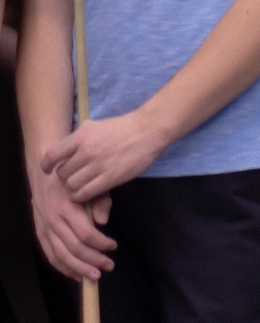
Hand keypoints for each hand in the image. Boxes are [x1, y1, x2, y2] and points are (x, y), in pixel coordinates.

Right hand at [28, 162, 114, 281]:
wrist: (45, 174)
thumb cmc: (74, 180)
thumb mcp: (92, 184)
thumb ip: (101, 201)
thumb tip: (103, 221)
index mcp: (67, 207)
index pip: (85, 233)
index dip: (101, 243)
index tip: (113, 246)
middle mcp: (53, 220)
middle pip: (73, 248)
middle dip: (93, 260)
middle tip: (109, 266)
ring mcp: (44, 228)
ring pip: (60, 255)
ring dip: (79, 269)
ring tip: (95, 276)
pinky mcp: (40, 233)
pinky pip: (50, 254)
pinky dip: (63, 267)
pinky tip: (76, 275)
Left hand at [41, 108, 169, 205]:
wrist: (148, 130)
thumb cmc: (123, 127)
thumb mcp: (95, 126)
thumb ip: (78, 138)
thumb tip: (65, 150)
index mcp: (81, 136)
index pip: (52, 155)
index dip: (46, 166)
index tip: (48, 170)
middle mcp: (86, 151)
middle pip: (62, 173)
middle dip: (64, 177)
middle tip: (72, 178)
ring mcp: (98, 165)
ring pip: (71, 185)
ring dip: (73, 188)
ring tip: (80, 186)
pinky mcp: (110, 178)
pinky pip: (85, 193)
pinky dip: (81, 196)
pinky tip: (86, 193)